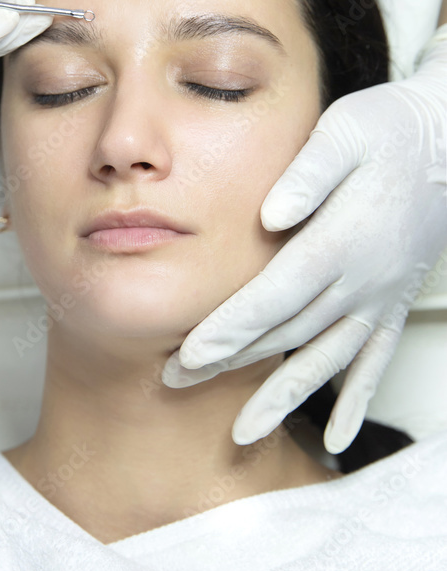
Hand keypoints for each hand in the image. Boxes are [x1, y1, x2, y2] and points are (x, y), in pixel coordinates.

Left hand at [162, 30, 446, 455]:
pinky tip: (339, 439)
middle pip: (288, 332)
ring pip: (326, 360)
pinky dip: (356, 402)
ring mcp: (380, 297)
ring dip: (282, 397)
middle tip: (177, 381)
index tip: (191, 354)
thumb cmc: (389, 132)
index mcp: (342, 238)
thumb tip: (270, 215)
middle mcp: (362, 279)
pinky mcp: (393, 303)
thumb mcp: (344, 132)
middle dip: (230, 362)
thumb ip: (308, 173)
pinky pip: (375, 363)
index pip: (276, 294)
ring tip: (243, 431)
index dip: (232, 328)